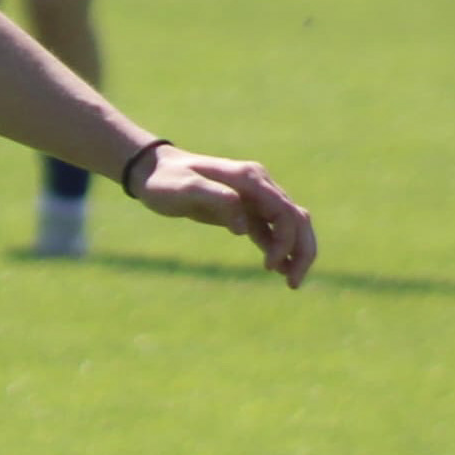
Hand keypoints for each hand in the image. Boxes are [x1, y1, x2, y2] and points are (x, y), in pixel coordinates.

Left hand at [127, 146, 315, 286]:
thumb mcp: (186, 189)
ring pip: (289, 225)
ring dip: (295, 252)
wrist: (153, 171)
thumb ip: (218, 201)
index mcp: (250, 179)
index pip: (284, 211)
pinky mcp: (245, 210)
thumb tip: (244, 228)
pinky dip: (280, 249)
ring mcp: (255, 197)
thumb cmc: (166, 180)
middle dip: (302, 250)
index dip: (285, 240)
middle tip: (293, 283)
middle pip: (296, 219)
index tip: (270, 266)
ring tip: (291, 283)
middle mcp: (259, 186)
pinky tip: (281, 270)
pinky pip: (272, 230)